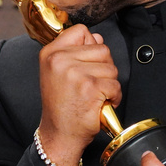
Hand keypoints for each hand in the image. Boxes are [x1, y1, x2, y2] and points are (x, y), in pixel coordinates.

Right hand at [37, 25, 120, 165]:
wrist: (59, 134)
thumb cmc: (61, 106)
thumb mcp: (58, 72)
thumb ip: (75, 52)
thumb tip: (97, 38)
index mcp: (50, 53)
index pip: (81, 31)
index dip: (90, 46)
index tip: (85, 64)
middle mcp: (59, 60)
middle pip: (102, 48)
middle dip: (104, 68)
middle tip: (92, 84)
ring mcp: (74, 72)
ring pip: (111, 67)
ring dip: (109, 83)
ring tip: (95, 95)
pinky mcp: (90, 87)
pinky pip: (115, 84)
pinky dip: (114, 96)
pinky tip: (101, 103)